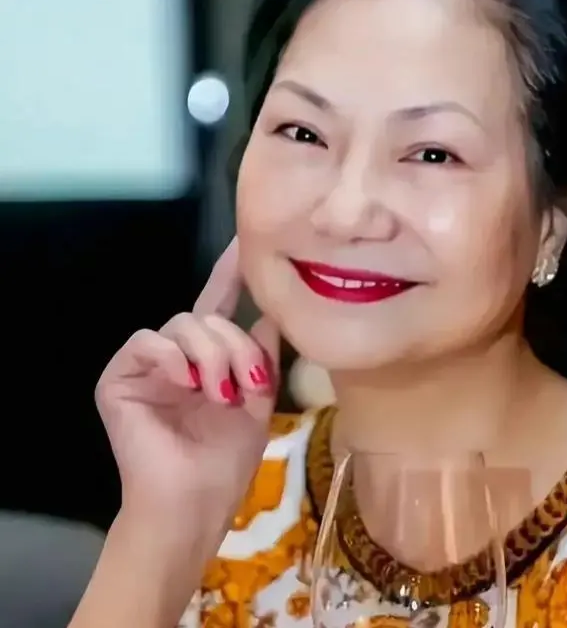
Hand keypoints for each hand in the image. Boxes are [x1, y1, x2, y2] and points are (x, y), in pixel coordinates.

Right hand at [95, 238, 277, 532]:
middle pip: (207, 316)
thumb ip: (261, 359)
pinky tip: (188, 383)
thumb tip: (269, 318)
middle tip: (248, 383)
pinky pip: (146, 342)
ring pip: (182, 324)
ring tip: (222, 392)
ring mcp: (147, 366)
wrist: (195, 503)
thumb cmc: (227, 462)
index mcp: (210, 361)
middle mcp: (179, 357)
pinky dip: (172, 358)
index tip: (244, 240)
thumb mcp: (258, 405)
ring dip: (212, 354)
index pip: (219, 307)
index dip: (229, 273)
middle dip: (235, 344)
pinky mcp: (119, 378)